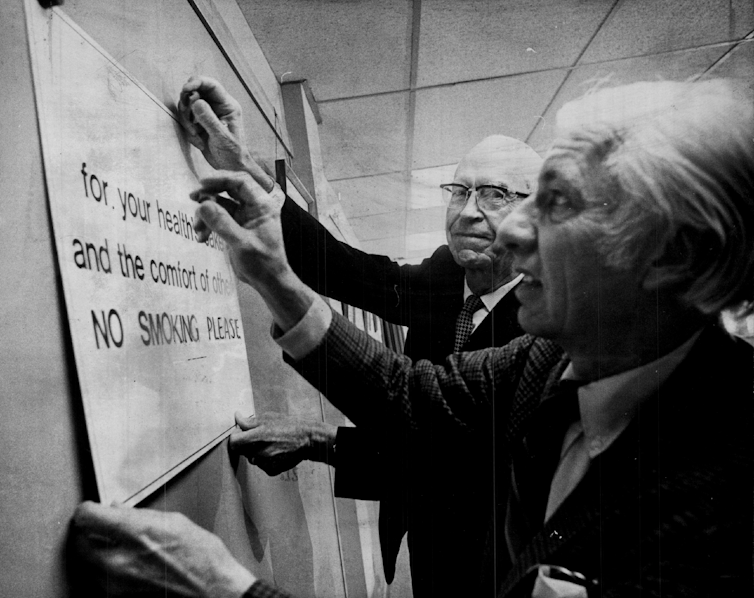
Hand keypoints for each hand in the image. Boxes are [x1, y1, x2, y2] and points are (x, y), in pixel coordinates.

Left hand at [71, 501, 255, 597]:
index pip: (87, 517)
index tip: (91, 509)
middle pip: (79, 542)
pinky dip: (106, 569)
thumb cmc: (201, 556)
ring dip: (96, 552)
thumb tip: (117, 511)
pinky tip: (123, 562)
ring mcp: (117, 583)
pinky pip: (101, 579)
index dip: (87, 510)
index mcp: (135, 532)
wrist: (211, 588)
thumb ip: (139, 516)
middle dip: (87, 532)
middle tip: (98, 526)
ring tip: (115, 545)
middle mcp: (120, 560)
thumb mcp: (173, 521)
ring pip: (87, 563)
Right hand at [178, 76, 273, 190]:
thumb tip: (196, 101)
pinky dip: (189, 130)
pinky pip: (186, 118)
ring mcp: (207, 113)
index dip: (197, 82)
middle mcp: (217, 106)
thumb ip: (209, 119)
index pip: (211, 85)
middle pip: (195, 91)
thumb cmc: (232, 153)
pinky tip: (199, 142)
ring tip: (197, 135)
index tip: (186, 89)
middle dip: (187, 103)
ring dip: (187, 120)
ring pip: (187, 105)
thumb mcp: (221, 137)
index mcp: (227, 105)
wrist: (230, 168)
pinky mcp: (199, 122)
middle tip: (188, 118)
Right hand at [191, 171, 286, 287]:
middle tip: (192, 198)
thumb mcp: (241, 244)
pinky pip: (218, 217)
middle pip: (228, 188)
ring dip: (205, 214)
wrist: (268, 281)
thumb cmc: (263, 263)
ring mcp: (244, 216)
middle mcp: (254, 207)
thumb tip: (203, 205)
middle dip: (209, 193)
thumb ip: (222, 224)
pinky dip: (208, 224)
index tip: (202, 183)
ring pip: (220, 204)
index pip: (241, 181)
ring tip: (197, 229)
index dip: (221, 178)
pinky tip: (202, 237)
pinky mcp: (236, 225)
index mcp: (262, 206)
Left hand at [230, 412, 336, 475]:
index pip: (233, 442)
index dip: (235, 437)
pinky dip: (264, 460)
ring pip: (251, 458)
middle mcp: (259, 452)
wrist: (306, 439)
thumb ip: (249, 421)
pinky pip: (261, 465)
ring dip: (255, 452)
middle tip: (258, 436)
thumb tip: (237, 417)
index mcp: (257, 436)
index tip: (240, 433)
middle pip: (241, 451)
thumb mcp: (268, 417)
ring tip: (270, 443)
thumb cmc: (288, 425)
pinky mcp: (271, 471)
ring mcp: (265, 464)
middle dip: (245, 444)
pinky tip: (275, 452)